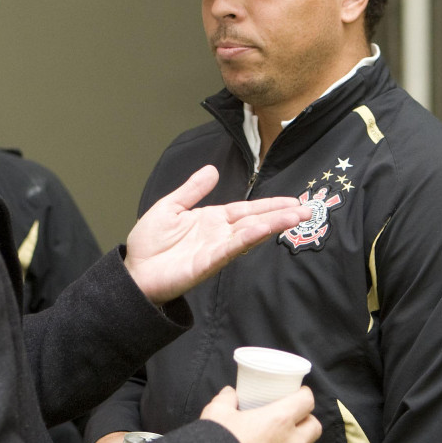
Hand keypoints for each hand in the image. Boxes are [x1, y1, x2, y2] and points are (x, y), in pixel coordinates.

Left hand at [125, 165, 310, 303]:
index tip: (293, 201)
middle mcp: (219, 234)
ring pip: (249, 234)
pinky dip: (246, 239)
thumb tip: (211, 170)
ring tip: (296, 217)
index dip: (270, 205)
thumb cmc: (149, 245)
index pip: (247, 210)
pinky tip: (262, 230)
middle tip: (308, 209)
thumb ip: (192, 190)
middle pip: (255, 221)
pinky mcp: (207, 263)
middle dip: (281, 215)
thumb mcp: (170, 207)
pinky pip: (230, 248)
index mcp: (212, 219)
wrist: (133, 272)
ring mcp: (215, 249)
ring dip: (272, 225)